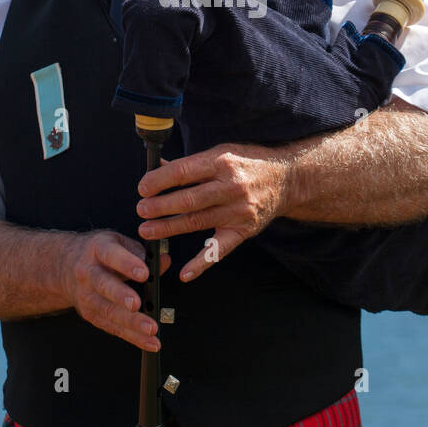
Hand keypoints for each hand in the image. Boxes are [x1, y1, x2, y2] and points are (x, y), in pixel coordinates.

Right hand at [64, 230, 169, 351]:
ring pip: (108, 311)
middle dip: (121, 296)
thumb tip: (164, 261)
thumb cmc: (99, 254)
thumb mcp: (118, 243)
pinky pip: (112, 327)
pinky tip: (149, 341)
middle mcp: (88, 273)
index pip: (111, 255)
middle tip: (137, 304)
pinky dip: (132, 336)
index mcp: (98, 249)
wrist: (66, 267)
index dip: (127, 264)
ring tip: (151, 329)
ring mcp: (87, 295)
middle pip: (104, 285)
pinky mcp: (90, 314)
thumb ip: (141, 253)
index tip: (144, 273)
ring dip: (131, 323)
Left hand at [136, 144, 290, 281]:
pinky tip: (185, 273)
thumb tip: (157, 168)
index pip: (184, 172)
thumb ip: (190, 164)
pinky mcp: (244, 230)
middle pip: (189, 199)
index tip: (143, 188)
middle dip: (161, 206)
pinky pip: (220, 250)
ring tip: (147, 230)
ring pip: (197, 222)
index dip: (160, 181)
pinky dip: (202, 264)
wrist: (286, 178)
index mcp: (221, 162)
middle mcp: (231, 186)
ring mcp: (238, 211)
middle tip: (141, 210)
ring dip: (169, 228)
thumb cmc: (247, 163)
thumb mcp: (220, 153)